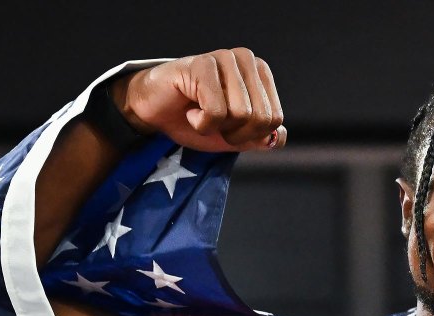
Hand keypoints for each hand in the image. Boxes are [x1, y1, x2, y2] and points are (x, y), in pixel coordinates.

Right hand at [111, 48, 285, 152]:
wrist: (155, 114)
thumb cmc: (195, 120)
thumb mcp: (235, 136)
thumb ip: (261, 137)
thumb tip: (278, 136)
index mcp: (260, 73)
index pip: (275, 119)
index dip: (251, 135)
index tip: (228, 126)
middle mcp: (246, 59)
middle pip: (261, 118)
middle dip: (236, 133)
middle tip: (213, 122)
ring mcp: (224, 58)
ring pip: (241, 114)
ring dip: (217, 127)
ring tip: (200, 113)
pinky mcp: (201, 65)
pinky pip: (216, 111)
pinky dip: (202, 123)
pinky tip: (190, 110)